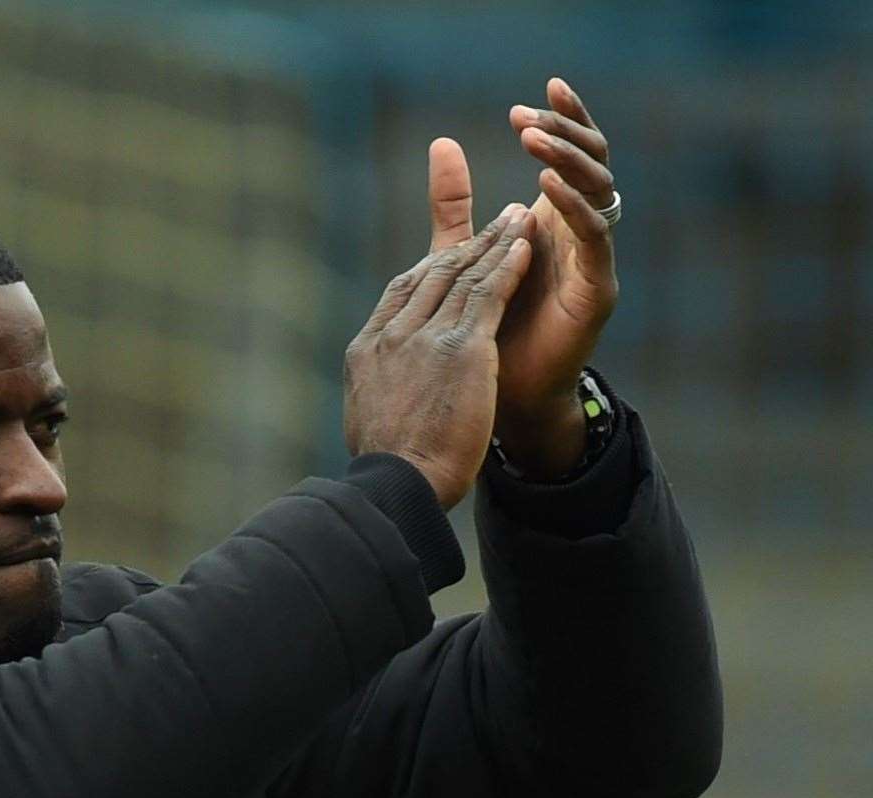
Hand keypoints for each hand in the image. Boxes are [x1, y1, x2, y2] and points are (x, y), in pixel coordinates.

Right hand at [344, 209, 535, 509]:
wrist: (398, 481)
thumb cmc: (387, 468)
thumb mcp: (368, 419)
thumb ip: (379, 393)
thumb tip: (380, 399)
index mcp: (367, 351)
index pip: (401, 294)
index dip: (430, 269)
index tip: (452, 254)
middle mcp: (393, 335)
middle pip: (432, 275)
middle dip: (468, 244)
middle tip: (497, 221)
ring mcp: (425, 338)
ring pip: (464, 277)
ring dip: (495, 243)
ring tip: (519, 220)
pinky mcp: (462, 349)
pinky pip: (488, 294)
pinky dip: (508, 266)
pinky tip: (526, 246)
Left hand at [428, 78, 619, 476]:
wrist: (500, 401)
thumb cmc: (486, 330)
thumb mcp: (463, 255)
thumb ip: (456, 204)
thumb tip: (441, 142)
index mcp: (554, 220)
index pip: (570, 154)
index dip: (558, 122)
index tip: (523, 102)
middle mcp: (579, 233)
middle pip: (592, 162)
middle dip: (564, 133)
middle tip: (529, 117)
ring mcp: (593, 260)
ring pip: (599, 192)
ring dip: (567, 162)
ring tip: (534, 140)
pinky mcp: (596, 290)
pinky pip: (595, 238)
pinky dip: (574, 210)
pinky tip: (545, 192)